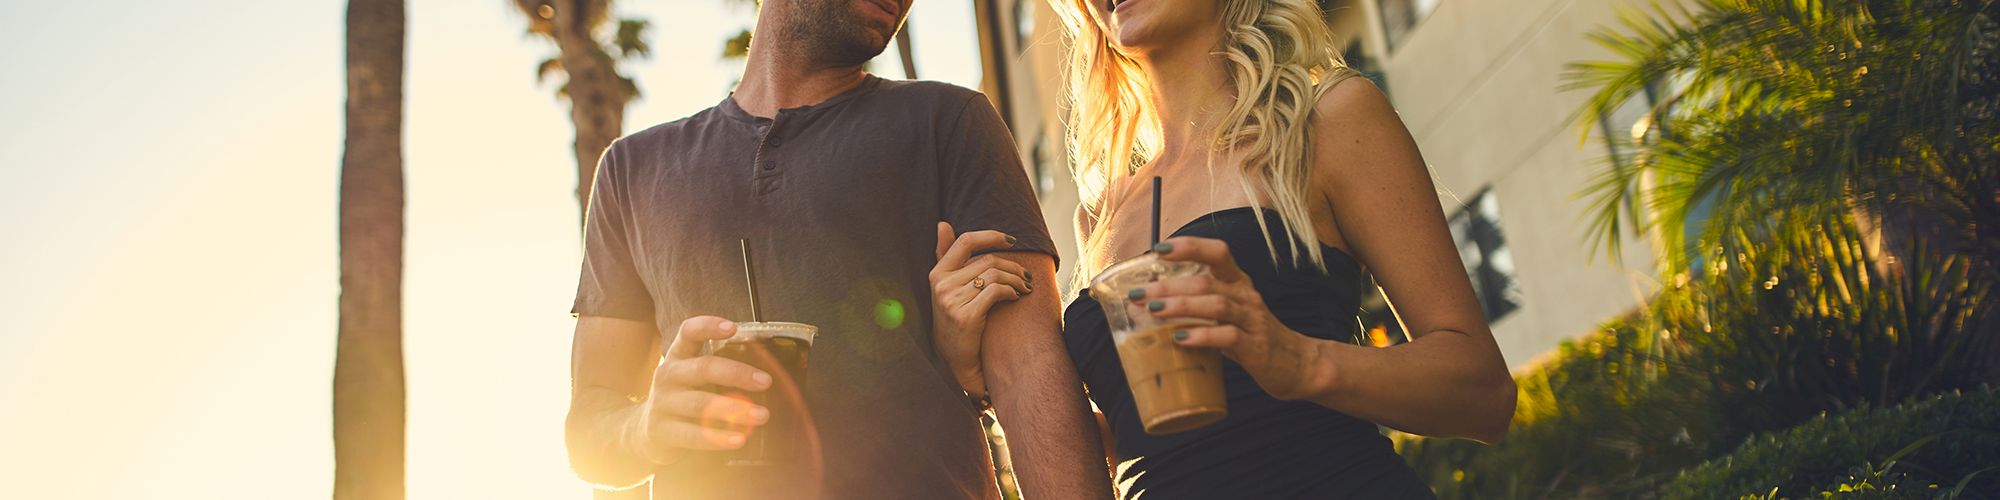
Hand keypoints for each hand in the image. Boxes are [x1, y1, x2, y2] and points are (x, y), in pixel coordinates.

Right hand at [628, 316, 772, 465]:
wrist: (645, 429)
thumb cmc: (683, 396)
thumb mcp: (693, 375)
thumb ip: (720, 367)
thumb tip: (768, 372)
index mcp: (678, 355)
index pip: (689, 332)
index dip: (709, 326)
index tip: (733, 328)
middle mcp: (668, 374)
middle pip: (703, 368)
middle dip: (737, 374)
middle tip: (766, 382)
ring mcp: (662, 402)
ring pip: (701, 404)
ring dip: (734, 410)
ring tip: (762, 416)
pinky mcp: (661, 430)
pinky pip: (693, 434)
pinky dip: (718, 438)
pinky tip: (739, 439)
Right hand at [928, 221, 1032, 398]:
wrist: (955, 360)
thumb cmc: (954, 320)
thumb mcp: (945, 287)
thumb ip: (945, 255)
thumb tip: (942, 224)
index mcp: (937, 273)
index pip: (966, 241)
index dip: (991, 236)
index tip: (1012, 241)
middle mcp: (942, 284)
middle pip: (988, 261)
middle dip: (1013, 266)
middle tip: (1026, 277)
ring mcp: (952, 300)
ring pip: (995, 275)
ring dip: (1016, 280)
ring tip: (1024, 288)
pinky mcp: (966, 316)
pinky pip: (996, 291)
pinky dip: (1011, 291)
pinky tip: (1016, 297)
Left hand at [1131, 237, 1330, 400]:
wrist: (1299, 365)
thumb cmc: (1253, 337)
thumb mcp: (1228, 315)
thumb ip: (1198, 307)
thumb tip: (1151, 305)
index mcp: (1238, 282)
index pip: (1218, 252)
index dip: (1190, 246)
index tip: (1159, 248)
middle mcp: (1246, 296)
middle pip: (1207, 281)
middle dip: (1168, 285)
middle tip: (1138, 294)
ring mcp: (1253, 320)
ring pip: (1216, 304)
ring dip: (1181, 305)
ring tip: (1153, 311)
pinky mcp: (1257, 347)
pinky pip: (1228, 336)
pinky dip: (1203, 335)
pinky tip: (1181, 338)